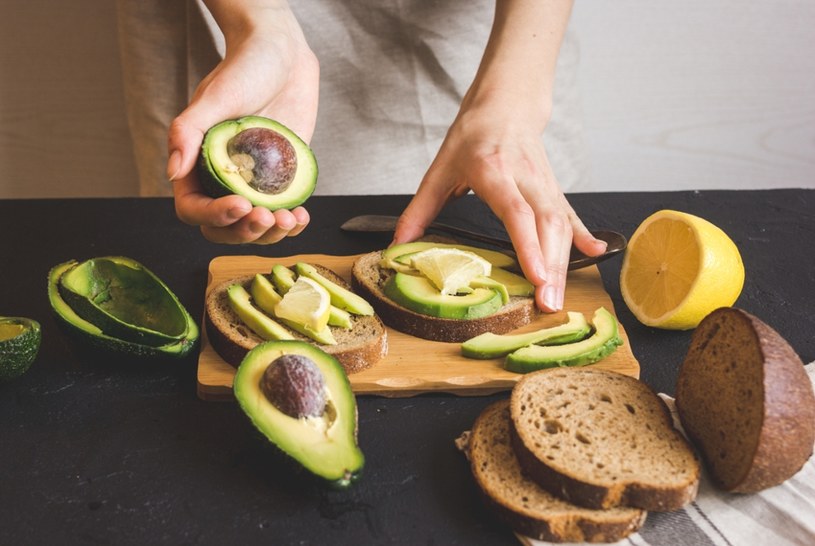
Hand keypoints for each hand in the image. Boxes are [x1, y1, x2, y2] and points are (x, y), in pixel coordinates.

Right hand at [167, 4, 318, 243]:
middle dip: (245, 232)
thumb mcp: (216, 96)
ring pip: (256, 227)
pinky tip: (301, 216)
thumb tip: (172, 172)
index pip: (194, 209)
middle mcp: (223, 179)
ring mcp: (254, 183)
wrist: (282, 55)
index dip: (214, 216)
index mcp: (197, 164)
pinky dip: (292, 223)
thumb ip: (188, 132)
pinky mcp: (282, 179)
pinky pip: (283, 213)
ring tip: (289, 219)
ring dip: (272, 234)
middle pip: (225, 229)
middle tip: (267, 217)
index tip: (240, 205)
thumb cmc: (244, 68)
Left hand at [393, 103, 606, 312]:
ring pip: (561, 225)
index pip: (517, 212)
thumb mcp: (439, 169)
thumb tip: (397, 244)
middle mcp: (525, 178)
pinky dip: (583, 236)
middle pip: (546, 224)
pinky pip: (571, 215)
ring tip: (557, 297)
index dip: (528, 245)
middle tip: (548, 303)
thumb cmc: (472, 136)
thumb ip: (420, 209)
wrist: (505, 105)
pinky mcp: (554, 188)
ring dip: (563, 262)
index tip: (537, 276)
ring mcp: (544, 183)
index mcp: (494, 171)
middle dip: (551, 266)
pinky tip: (596, 254)